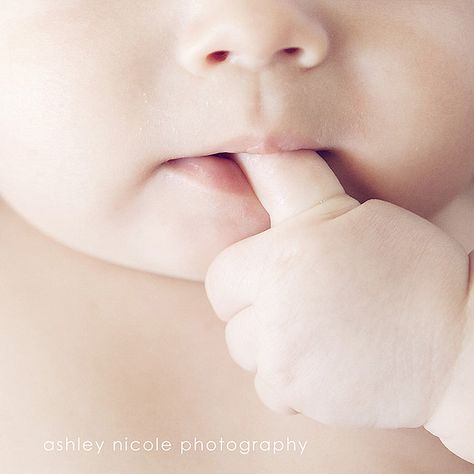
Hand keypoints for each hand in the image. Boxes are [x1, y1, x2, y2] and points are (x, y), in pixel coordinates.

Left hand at [205, 150, 469, 428]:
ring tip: (320, 335)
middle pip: (228, 316)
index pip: (221, 274)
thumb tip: (246, 150)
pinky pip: (269, 390)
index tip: (274, 276)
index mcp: (285, 254)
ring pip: (245, 353)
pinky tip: (330, 365)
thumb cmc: (411, 271)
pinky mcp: (296, 394)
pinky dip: (291, 383)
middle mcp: (275, 303)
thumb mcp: (350, 212)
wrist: (458, 344)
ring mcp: (282, 354)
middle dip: (253, 311)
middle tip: (299, 305)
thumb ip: (291, 188)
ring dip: (272, 346)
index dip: (245, 277)